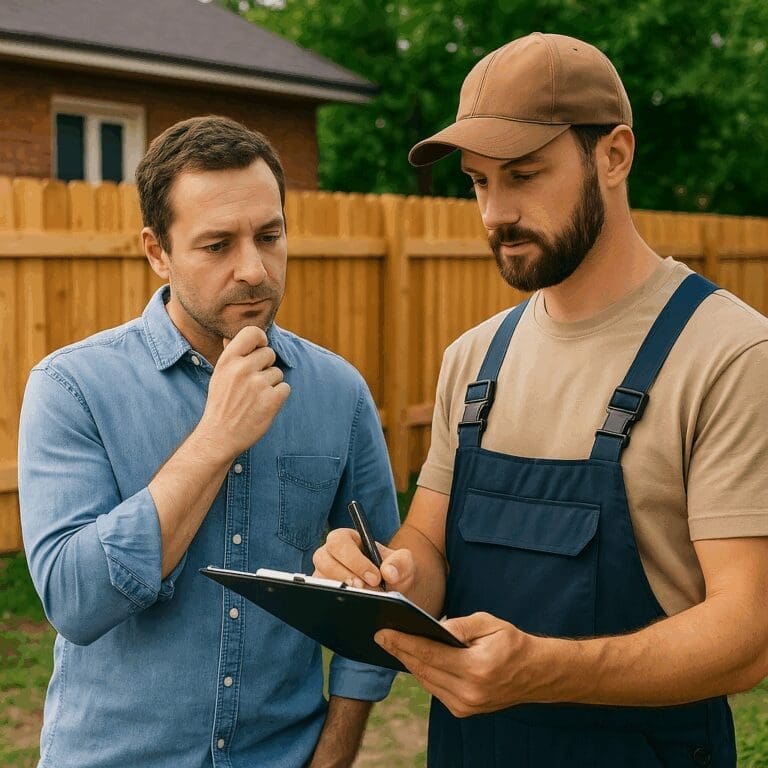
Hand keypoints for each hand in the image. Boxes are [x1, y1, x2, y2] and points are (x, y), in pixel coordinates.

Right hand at [196, 326, 289, 461]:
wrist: (220, 436)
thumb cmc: (221, 404)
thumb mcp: (218, 376)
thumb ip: (230, 355)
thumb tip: (231, 336)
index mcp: (228, 360)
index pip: (252, 333)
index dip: (261, 340)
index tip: (260, 349)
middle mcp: (242, 368)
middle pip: (270, 354)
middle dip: (266, 367)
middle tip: (252, 385)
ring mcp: (258, 384)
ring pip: (278, 373)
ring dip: (271, 384)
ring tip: (254, 398)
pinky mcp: (271, 399)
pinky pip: (285, 388)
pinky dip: (278, 397)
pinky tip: (263, 406)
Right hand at [312, 528, 415, 593]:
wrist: (393, 591)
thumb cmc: (394, 571)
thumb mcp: (404, 563)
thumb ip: (400, 562)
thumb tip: (389, 573)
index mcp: (347, 539)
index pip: (340, 542)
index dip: (354, 559)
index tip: (374, 577)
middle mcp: (330, 554)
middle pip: (322, 558)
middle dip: (343, 575)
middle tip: (364, 589)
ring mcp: (323, 574)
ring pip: (319, 579)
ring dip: (338, 589)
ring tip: (361, 599)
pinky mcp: (321, 593)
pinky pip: (319, 597)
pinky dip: (334, 602)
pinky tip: (352, 608)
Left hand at [375, 612, 537, 716]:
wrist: (534, 673)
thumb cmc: (510, 642)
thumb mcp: (488, 623)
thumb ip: (459, 626)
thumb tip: (431, 627)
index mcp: (476, 668)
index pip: (430, 654)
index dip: (403, 642)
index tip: (383, 632)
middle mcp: (469, 692)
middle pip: (423, 669)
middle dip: (400, 651)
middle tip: (381, 636)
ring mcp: (466, 705)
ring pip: (426, 681)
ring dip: (408, 663)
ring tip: (392, 645)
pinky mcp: (464, 711)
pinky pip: (435, 689)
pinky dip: (423, 674)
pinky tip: (413, 659)